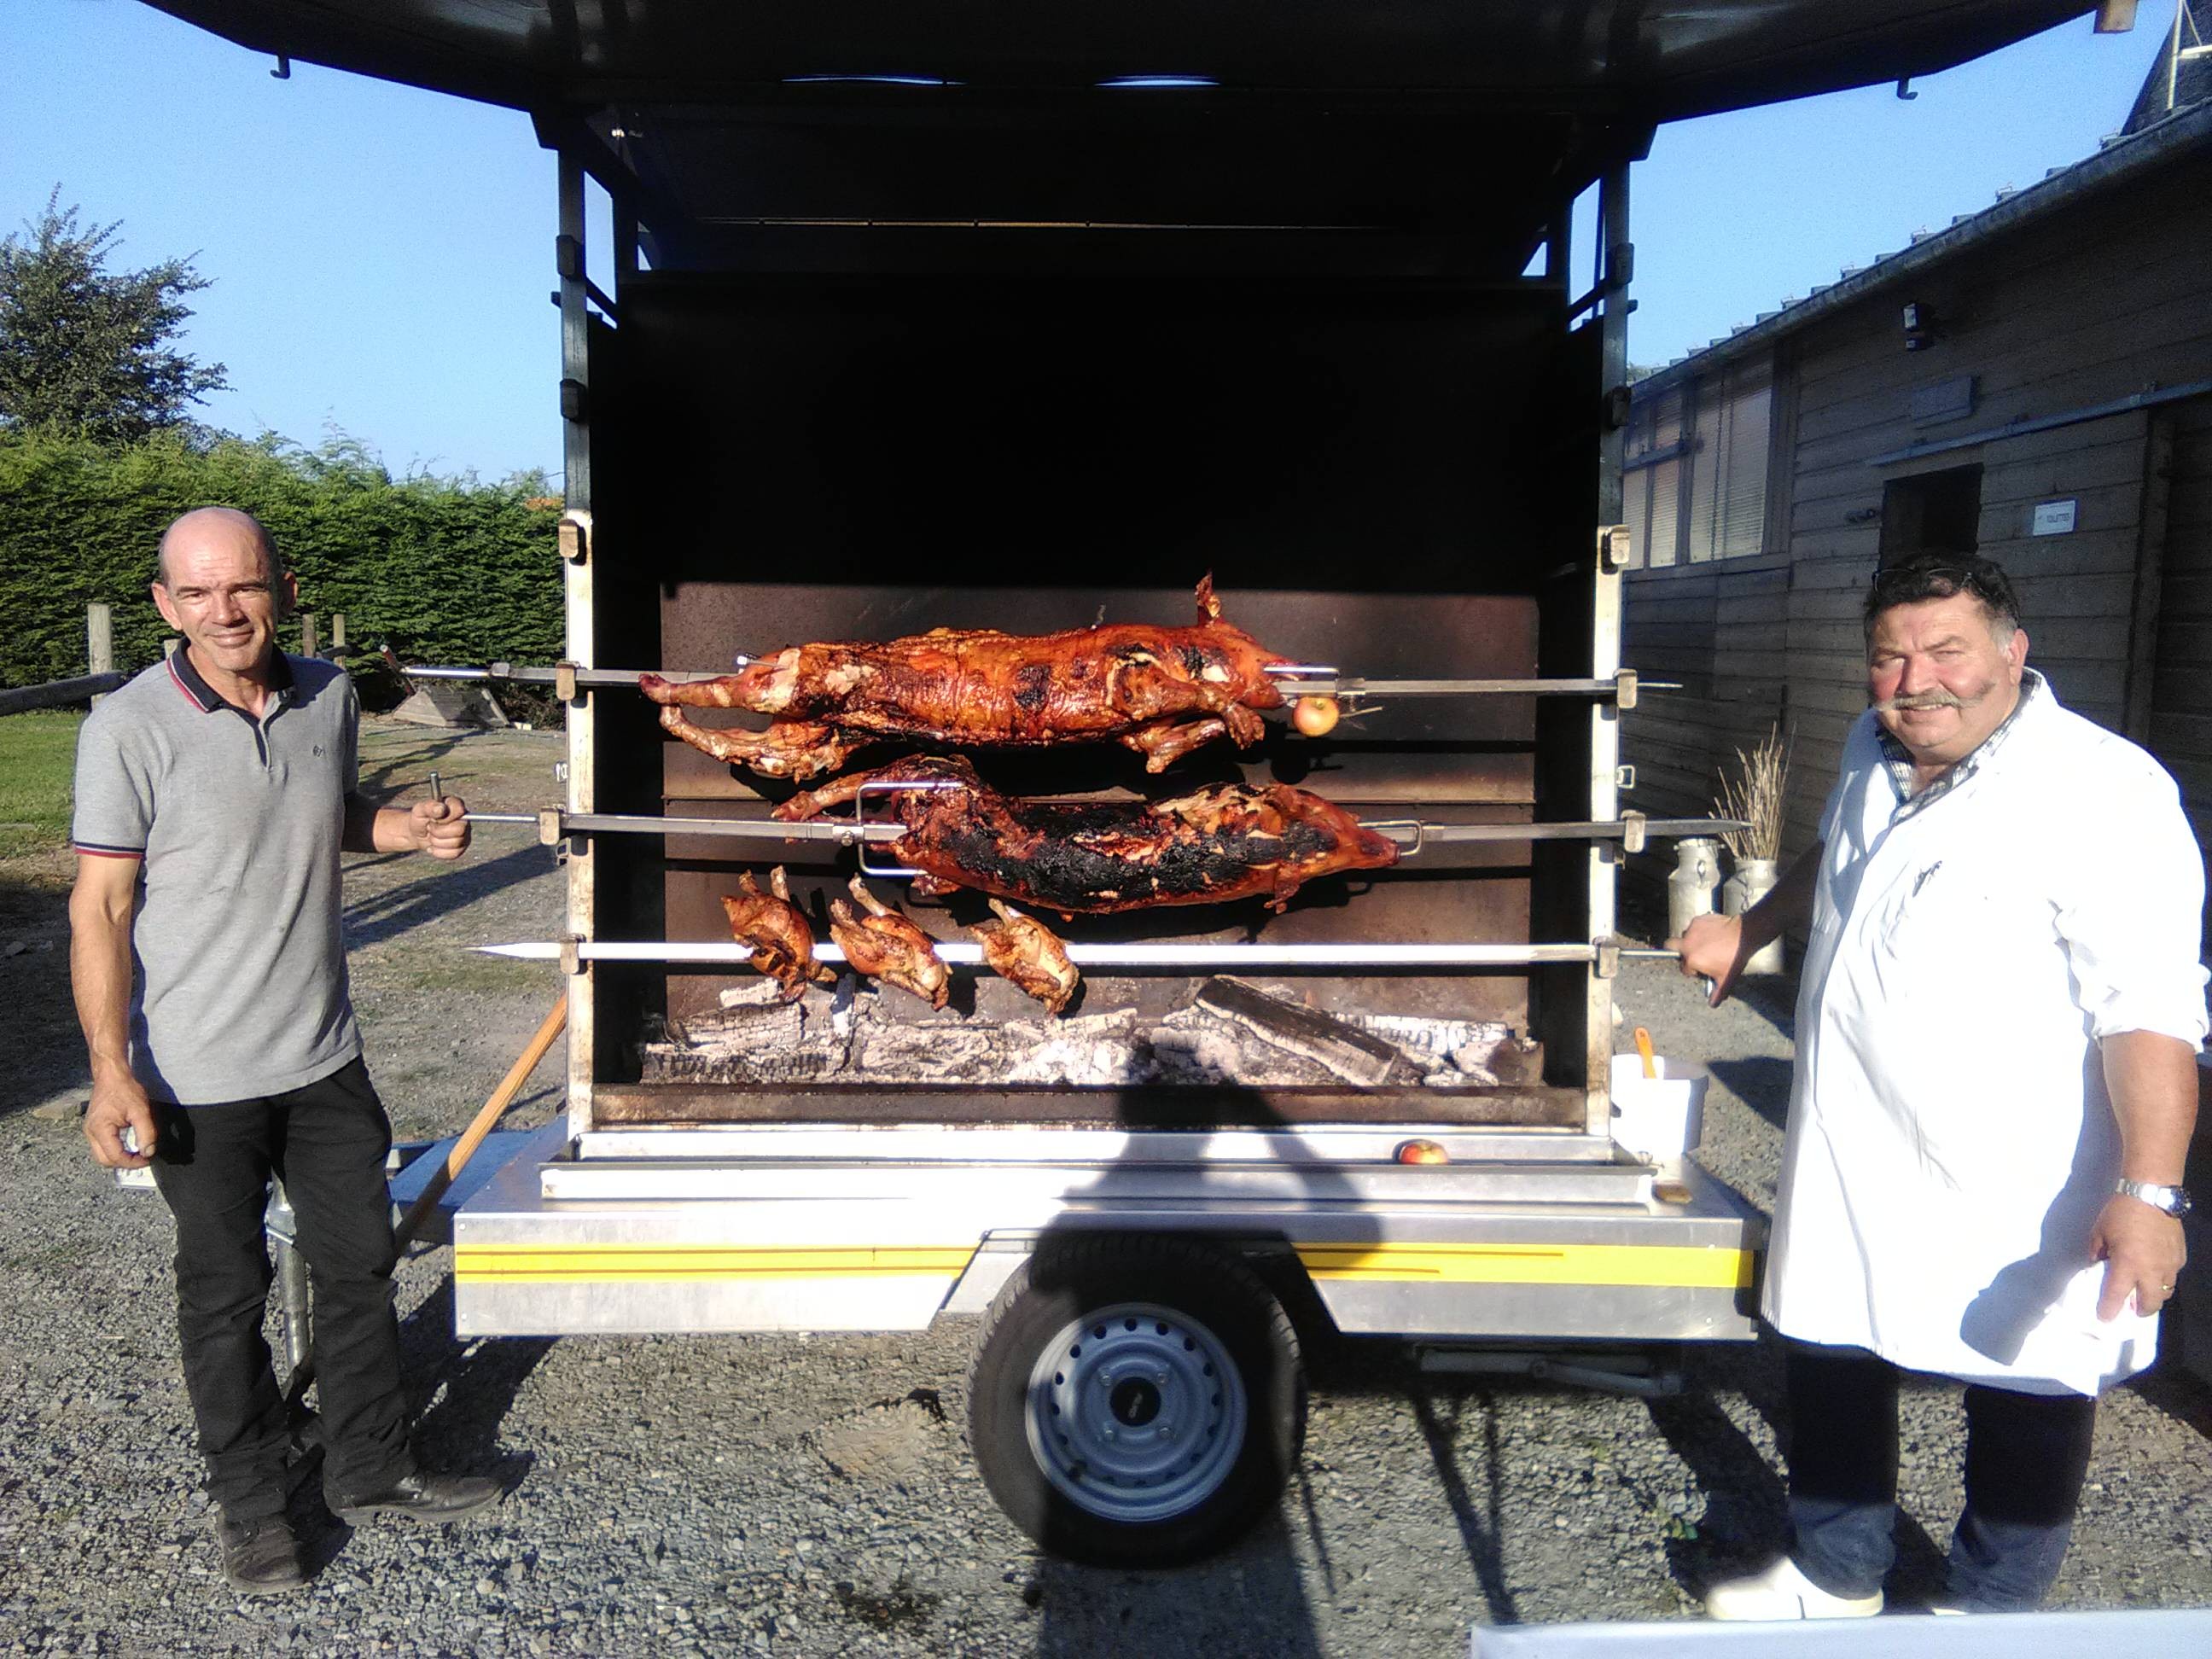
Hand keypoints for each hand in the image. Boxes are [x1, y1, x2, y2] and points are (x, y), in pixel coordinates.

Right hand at [84, 1073, 156, 1168]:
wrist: (111, 1075)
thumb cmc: (124, 1089)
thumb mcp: (141, 1111)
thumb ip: (146, 1133)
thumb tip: (148, 1152)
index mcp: (100, 1129)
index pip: (115, 1156)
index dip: (133, 1162)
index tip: (148, 1159)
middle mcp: (90, 1132)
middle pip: (104, 1161)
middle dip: (124, 1163)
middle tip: (142, 1159)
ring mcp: (89, 1130)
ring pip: (102, 1155)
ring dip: (119, 1157)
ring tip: (137, 1153)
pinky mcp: (93, 1128)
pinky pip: (102, 1146)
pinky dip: (114, 1150)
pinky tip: (128, 1145)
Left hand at [410, 795, 470, 861]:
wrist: (416, 833)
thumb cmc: (419, 819)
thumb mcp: (420, 810)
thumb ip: (430, 806)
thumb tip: (441, 808)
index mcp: (455, 806)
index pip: (459, 811)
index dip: (444, 818)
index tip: (433, 819)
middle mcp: (463, 819)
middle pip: (459, 830)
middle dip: (439, 832)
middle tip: (430, 828)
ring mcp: (465, 834)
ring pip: (456, 843)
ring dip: (437, 842)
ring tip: (431, 836)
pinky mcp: (461, 847)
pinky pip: (454, 853)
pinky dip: (439, 851)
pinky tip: (434, 846)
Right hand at [1667, 912, 1743, 1006]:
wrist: (1744, 934)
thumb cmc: (1735, 957)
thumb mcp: (1727, 978)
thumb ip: (1718, 993)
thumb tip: (1713, 1004)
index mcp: (1692, 960)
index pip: (1684, 968)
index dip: (1692, 970)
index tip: (1701, 968)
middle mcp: (1688, 944)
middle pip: (1670, 945)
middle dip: (1675, 950)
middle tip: (1688, 953)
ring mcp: (1692, 930)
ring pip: (1685, 935)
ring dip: (1691, 940)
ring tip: (1706, 943)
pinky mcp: (1699, 920)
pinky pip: (1695, 926)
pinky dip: (1700, 930)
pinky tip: (1712, 934)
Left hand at [2089, 1192, 2186, 1319]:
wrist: (2151, 1194)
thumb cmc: (2120, 1212)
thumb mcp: (2100, 1232)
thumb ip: (2097, 1252)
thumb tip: (2098, 1264)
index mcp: (2126, 1265)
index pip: (2115, 1296)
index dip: (2108, 1310)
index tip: (2104, 1318)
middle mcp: (2150, 1271)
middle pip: (2149, 1304)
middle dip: (2139, 1310)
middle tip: (2130, 1307)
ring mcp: (2169, 1266)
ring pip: (2165, 1292)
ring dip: (2154, 1295)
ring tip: (2144, 1288)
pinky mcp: (2180, 1257)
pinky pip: (2173, 1276)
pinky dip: (2164, 1277)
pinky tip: (2155, 1268)